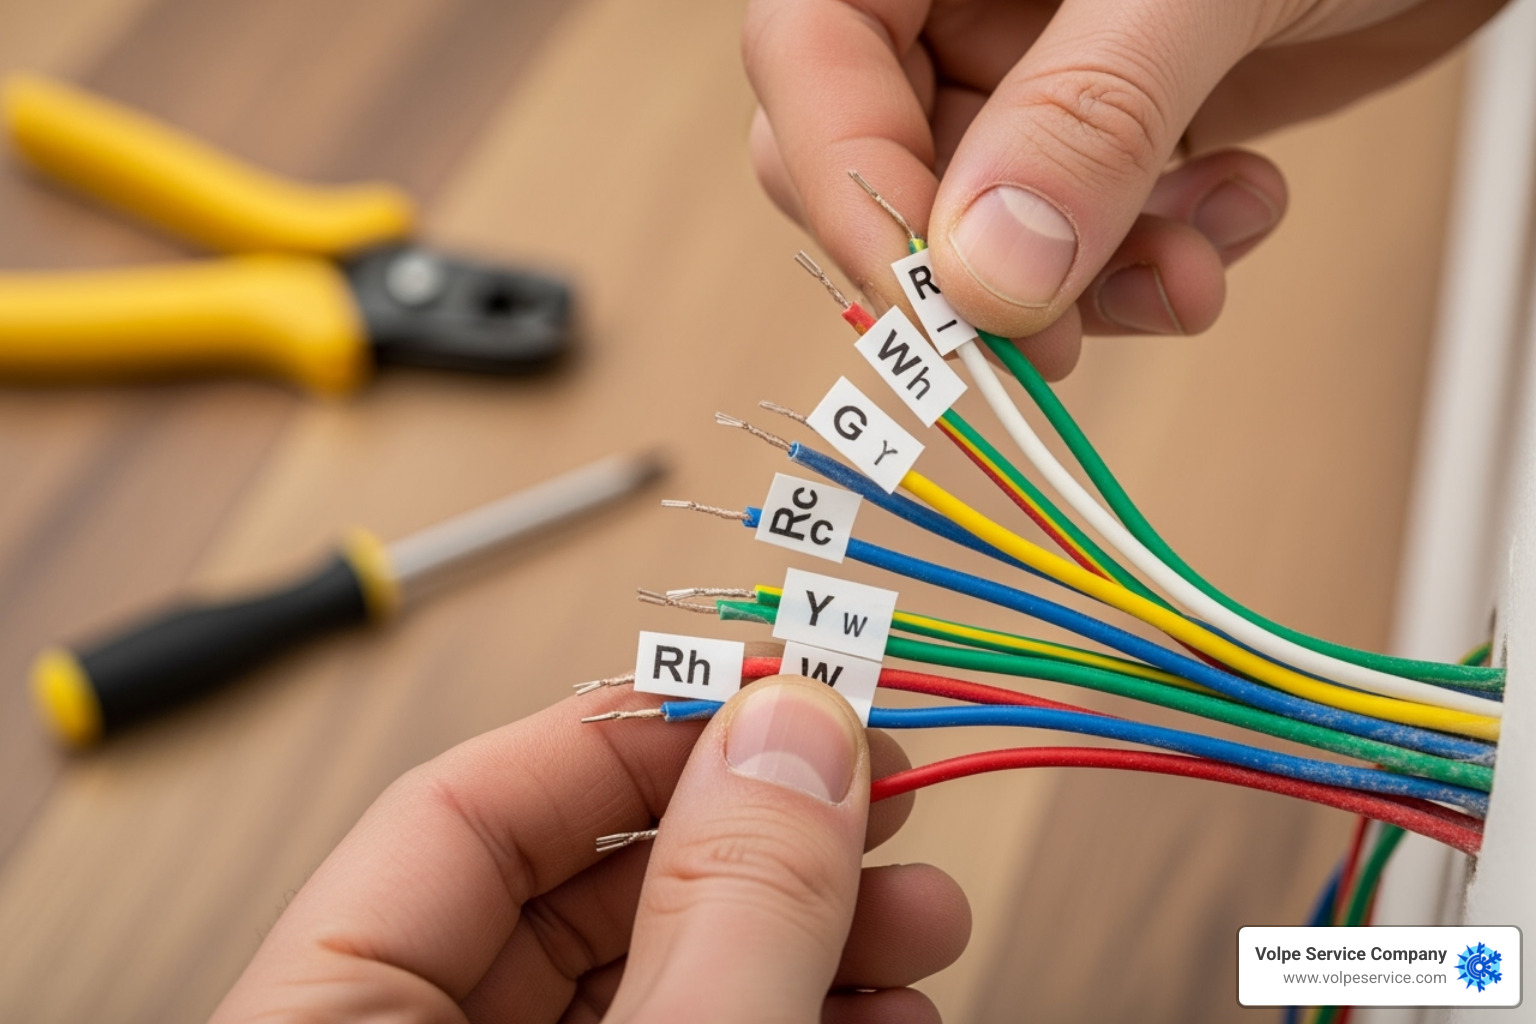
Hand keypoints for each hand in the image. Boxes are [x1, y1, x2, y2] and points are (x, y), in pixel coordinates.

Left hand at [210, 676, 969, 1022]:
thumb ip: (724, 916)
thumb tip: (791, 733)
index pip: (462, 811)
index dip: (636, 729)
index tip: (780, 692)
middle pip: (580, 887)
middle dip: (762, 835)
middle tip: (883, 791)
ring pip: (657, 972)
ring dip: (806, 925)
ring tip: (920, 914)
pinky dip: (793, 1008)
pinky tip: (881, 1001)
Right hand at [745, 0, 1508, 376]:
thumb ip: (1090, 114)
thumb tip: (990, 271)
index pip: (812, 53)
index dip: (850, 182)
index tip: (932, 299)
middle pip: (886, 155)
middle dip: (976, 262)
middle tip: (1042, 332)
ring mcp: (1047, 57)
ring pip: (994, 222)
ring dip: (1090, 279)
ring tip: (1186, 271)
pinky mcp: (1123, 116)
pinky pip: (1090, 227)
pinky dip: (1159, 255)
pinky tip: (1231, 210)